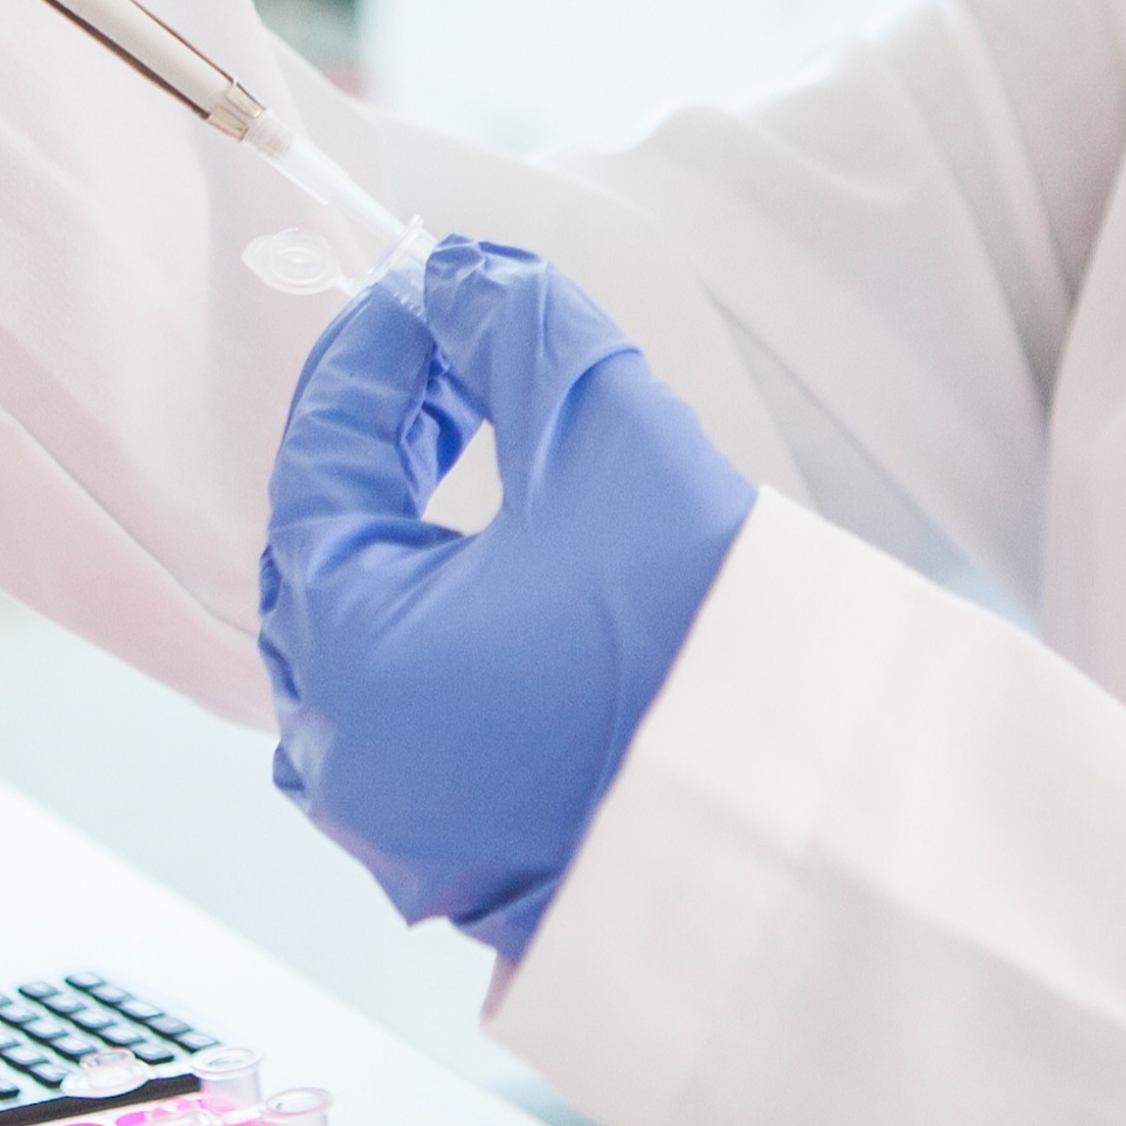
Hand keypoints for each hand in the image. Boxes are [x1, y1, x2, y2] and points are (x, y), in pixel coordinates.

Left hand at [261, 239, 755, 960]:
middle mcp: (340, 747)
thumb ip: (519, 333)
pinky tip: (479, 568)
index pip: (321, 458)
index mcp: (354, 649)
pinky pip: (390, 707)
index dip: (373, 353)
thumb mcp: (615, 443)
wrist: (804, 827)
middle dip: (380, 433)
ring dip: (394, 526)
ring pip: (346, 632)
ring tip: (462, 439)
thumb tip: (459, 276)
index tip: (423, 286)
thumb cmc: (706, 643)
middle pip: (322, 546)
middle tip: (448, 349)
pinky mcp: (440, 849)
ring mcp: (383, 813)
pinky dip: (417, 619)